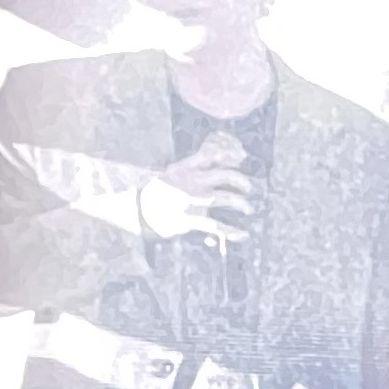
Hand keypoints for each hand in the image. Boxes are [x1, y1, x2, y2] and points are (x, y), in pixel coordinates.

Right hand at [135, 130, 258, 242]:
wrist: (139, 209)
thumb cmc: (160, 192)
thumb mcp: (173, 172)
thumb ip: (194, 165)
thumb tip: (217, 157)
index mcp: (187, 168)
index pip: (211, 155)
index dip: (229, 155)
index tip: (242, 156)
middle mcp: (192, 181)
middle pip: (225, 176)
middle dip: (241, 181)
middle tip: (248, 188)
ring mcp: (193, 200)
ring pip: (225, 198)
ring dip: (241, 203)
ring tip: (248, 208)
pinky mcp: (191, 219)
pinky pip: (217, 225)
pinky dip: (232, 231)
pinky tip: (243, 234)